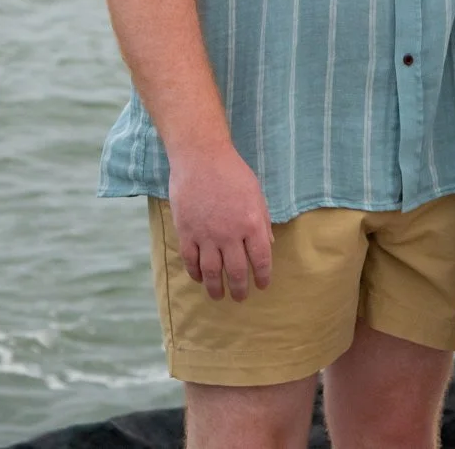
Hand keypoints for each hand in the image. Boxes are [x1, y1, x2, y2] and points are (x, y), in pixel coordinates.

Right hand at [167, 143, 273, 301]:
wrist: (201, 157)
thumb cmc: (232, 172)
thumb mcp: (256, 194)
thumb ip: (262, 221)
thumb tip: (268, 245)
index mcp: (252, 223)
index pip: (261, 259)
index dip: (263, 276)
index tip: (262, 285)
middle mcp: (230, 234)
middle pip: (236, 271)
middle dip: (239, 289)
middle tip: (240, 297)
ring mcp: (206, 235)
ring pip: (211, 272)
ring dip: (215, 288)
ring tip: (219, 296)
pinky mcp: (186, 232)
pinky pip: (191, 261)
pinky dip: (195, 273)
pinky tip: (199, 278)